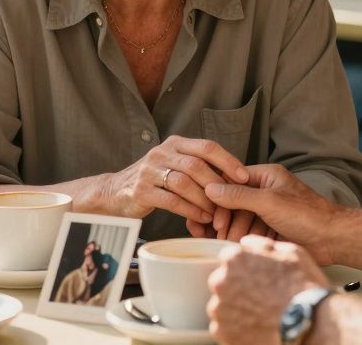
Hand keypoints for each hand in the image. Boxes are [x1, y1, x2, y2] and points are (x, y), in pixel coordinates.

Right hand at [101, 136, 249, 227]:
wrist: (116, 192)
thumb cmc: (155, 181)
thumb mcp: (175, 165)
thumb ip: (199, 167)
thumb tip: (234, 178)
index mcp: (175, 144)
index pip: (207, 147)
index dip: (228, 161)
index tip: (245, 177)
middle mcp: (161, 153)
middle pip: (196, 165)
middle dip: (218, 184)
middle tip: (232, 200)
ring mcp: (149, 171)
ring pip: (184, 183)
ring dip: (204, 200)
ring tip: (217, 213)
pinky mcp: (141, 191)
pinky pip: (171, 201)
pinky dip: (190, 211)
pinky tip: (202, 218)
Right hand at [203, 164, 342, 263]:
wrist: (332, 239)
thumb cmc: (306, 215)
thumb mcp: (268, 201)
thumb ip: (238, 195)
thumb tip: (210, 188)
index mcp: (267, 176)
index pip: (234, 180)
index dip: (220, 197)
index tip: (212, 213)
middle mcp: (267, 190)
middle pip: (236, 202)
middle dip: (228, 218)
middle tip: (218, 232)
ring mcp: (270, 210)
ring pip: (243, 218)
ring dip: (235, 230)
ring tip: (229, 242)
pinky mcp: (273, 228)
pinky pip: (253, 231)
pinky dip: (246, 238)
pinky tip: (241, 246)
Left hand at [207, 236, 328, 344]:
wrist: (309, 323)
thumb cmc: (303, 286)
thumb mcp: (290, 252)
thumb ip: (262, 245)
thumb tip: (247, 243)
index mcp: (234, 259)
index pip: (230, 260)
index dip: (246, 268)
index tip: (258, 278)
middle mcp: (221, 282)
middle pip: (223, 283)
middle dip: (238, 289)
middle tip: (261, 298)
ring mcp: (220, 309)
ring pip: (222, 307)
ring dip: (236, 310)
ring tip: (261, 315)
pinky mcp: (223, 333)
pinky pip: (225, 328)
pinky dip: (237, 329)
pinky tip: (257, 328)